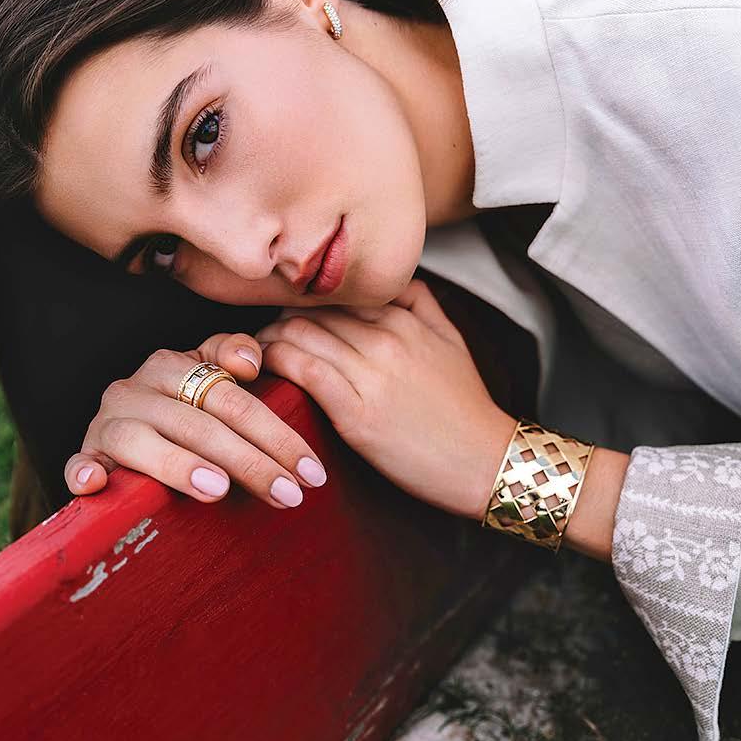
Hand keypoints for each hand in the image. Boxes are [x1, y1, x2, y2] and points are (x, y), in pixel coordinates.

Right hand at [64, 332, 328, 508]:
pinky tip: (98, 484)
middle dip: (250, 462)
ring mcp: (106, 424)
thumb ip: (232, 355)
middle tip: (289, 495)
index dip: (277, 434)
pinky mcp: (85, 456)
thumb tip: (251, 361)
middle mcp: (136, 389)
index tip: (313, 472)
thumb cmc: (184, 409)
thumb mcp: (210, 378)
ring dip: (179, 465)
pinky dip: (84, 472)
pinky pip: (79, 464)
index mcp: (172, 366)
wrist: (123, 431)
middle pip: (199, 424)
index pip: (232, 399)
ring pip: (142, 442)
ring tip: (219, 489)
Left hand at [253, 278, 518, 519]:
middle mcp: (386, 338)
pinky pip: (304, 370)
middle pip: (312, 311)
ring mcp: (371, 374)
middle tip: (259, 335)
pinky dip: (277, 362)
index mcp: (405, 319)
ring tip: (255, 353)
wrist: (485, 460)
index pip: (336, 295)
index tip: (285, 317)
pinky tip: (264, 369)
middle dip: (278, 319)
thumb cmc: (466, 407)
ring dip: (269, 339)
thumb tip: (390, 280)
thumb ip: (421, 303)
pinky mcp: (357, 412)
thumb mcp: (452, 341)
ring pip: (301, 334)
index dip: (303, 304)